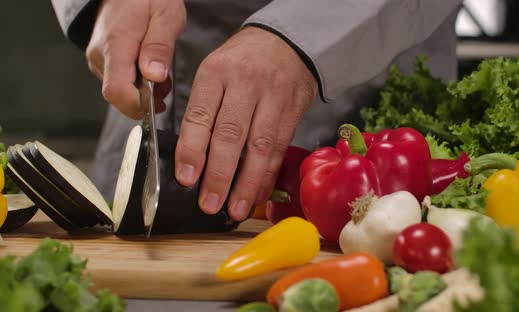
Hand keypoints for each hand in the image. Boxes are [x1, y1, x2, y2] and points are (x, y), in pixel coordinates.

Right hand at [85, 0, 185, 117]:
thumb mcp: (165, 15)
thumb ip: (159, 46)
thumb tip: (154, 76)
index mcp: (115, 45)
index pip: (117, 91)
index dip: (138, 105)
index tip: (158, 103)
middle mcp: (101, 56)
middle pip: (119, 96)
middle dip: (146, 99)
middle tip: (166, 83)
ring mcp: (99, 59)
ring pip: (121, 91)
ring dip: (145, 91)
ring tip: (161, 70)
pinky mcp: (103, 61)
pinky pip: (120, 82)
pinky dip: (139, 83)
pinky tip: (151, 69)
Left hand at [175, 27, 317, 220]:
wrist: (286, 42)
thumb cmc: (242, 63)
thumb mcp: (214, 71)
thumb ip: (203, 108)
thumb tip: (191, 159)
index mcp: (216, 73)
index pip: (201, 115)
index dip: (192, 149)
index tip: (186, 178)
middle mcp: (245, 84)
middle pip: (231, 135)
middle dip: (219, 174)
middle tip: (209, 204)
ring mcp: (272, 98)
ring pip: (259, 147)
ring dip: (247, 183)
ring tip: (235, 210)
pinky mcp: (292, 112)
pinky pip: (279, 149)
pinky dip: (267, 176)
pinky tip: (257, 194)